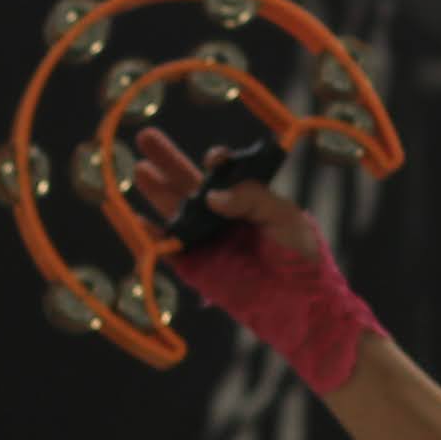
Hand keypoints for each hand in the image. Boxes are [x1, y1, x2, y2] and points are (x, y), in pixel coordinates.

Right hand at [127, 127, 329, 276]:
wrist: (303, 302)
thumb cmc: (302, 257)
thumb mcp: (284, 216)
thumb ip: (252, 198)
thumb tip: (211, 197)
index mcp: (246, 200)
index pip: (224, 173)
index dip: (217, 161)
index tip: (215, 159)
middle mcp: (222, 217)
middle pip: (189, 184)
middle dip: (168, 161)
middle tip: (147, 137)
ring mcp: (208, 241)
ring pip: (175, 211)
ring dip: (156, 190)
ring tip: (139, 168)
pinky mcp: (198, 268)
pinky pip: (170, 250)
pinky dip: (153, 236)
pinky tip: (138, 218)